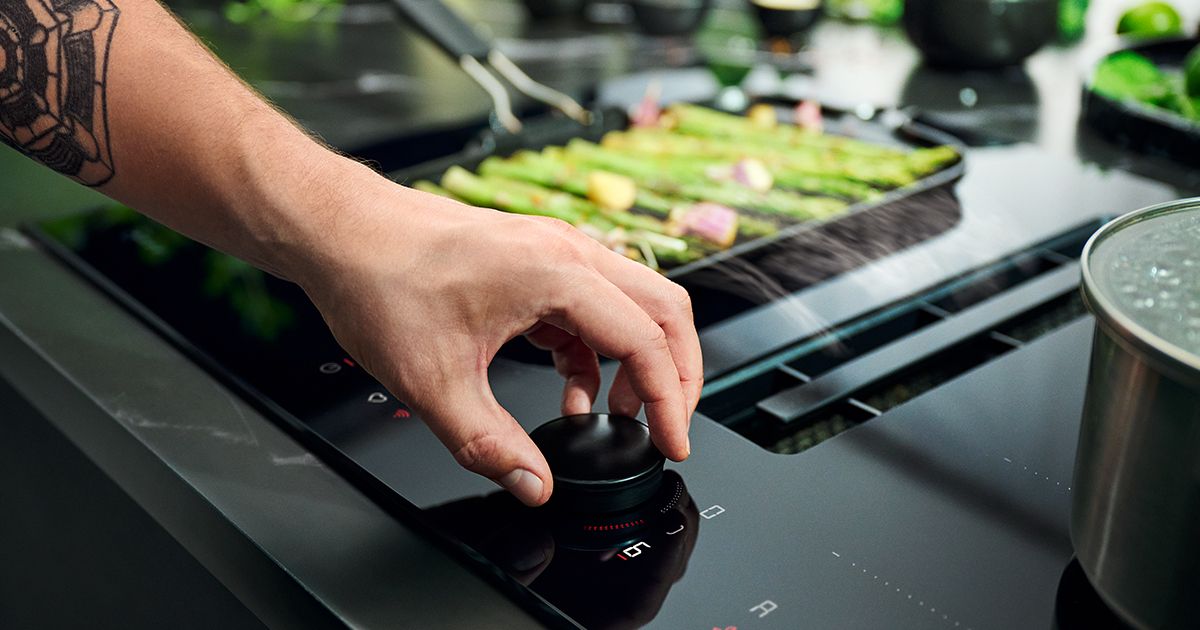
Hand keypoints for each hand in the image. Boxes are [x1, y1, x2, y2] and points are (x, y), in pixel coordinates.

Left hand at [290, 176, 701, 505]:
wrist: (341, 232)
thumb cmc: (380, 283)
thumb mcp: (434, 382)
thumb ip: (490, 444)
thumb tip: (534, 484)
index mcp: (556, 274)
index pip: (646, 341)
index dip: (669, 401)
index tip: (671, 444)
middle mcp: (567, 253)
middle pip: (662, 310)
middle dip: (675, 374)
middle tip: (666, 427)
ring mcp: (554, 252)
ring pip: (633, 304)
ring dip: (637, 362)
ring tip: (612, 417)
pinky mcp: (536, 262)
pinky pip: (592, 307)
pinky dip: (597, 352)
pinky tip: (571, 392)